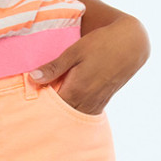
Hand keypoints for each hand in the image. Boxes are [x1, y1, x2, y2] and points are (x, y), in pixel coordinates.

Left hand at [28, 15, 148, 114]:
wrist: (132, 44)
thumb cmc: (102, 44)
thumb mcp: (75, 51)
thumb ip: (54, 67)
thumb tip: (32, 78)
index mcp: (76, 89)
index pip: (51, 107)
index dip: (39, 106)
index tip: (29, 103)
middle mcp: (86, 101)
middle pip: (61, 116)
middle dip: (48, 113)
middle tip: (35, 108)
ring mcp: (96, 103)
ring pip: (73, 117)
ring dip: (62, 114)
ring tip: (49, 109)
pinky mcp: (103, 101)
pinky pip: (85, 113)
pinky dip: (74, 113)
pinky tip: (67, 107)